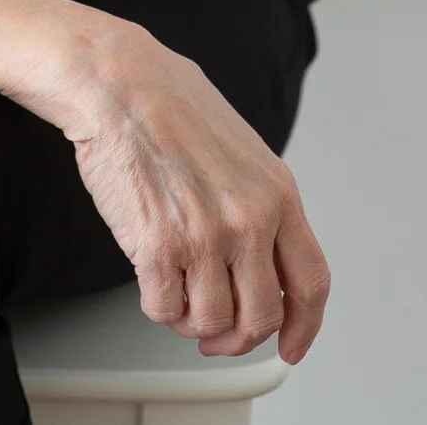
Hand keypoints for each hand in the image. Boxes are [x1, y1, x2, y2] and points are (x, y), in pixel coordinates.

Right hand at [11, 12, 329, 364]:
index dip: (304, 327)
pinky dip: (158, 306)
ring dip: (192, 320)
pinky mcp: (156, 246)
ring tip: (178, 294)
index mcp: (277, 193)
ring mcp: (204, 236)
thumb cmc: (166, 99)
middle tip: (217, 332)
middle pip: (262, 316)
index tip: (290, 344)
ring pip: (213, 322)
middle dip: (238, 335)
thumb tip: (259, 251)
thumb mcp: (241, 147)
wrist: (115, 82)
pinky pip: (164, 310)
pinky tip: (152, 280)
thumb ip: (258, 199)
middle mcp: (248, 220)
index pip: (312, 284)